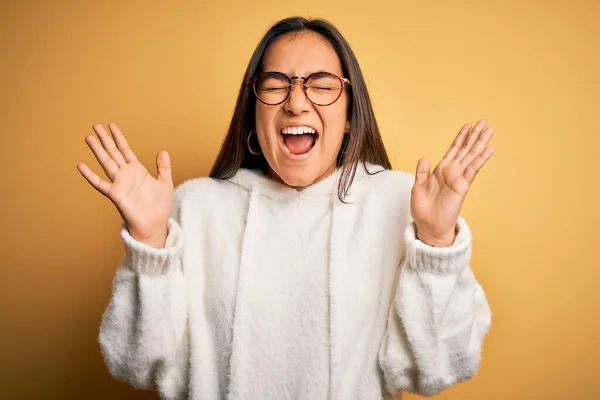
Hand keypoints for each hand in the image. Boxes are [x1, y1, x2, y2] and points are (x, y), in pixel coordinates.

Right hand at [77, 123, 173, 247]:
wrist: (155, 225)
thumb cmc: (160, 207)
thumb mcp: (165, 183)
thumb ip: (163, 167)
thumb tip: (163, 151)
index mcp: (138, 171)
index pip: (125, 150)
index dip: (119, 138)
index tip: (112, 125)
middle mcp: (126, 175)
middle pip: (113, 153)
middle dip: (105, 139)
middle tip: (95, 125)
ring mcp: (120, 184)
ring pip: (106, 163)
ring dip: (97, 151)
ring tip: (89, 138)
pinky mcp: (115, 195)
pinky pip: (100, 183)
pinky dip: (90, 175)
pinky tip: (81, 165)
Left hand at [410, 120, 494, 246]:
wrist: (428, 226)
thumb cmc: (423, 209)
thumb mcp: (418, 187)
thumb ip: (422, 172)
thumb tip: (425, 157)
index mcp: (441, 171)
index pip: (453, 150)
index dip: (460, 138)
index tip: (468, 126)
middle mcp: (452, 172)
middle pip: (466, 150)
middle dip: (474, 136)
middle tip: (484, 122)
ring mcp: (459, 178)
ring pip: (471, 156)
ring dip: (480, 143)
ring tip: (490, 130)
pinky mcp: (462, 185)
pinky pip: (473, 169)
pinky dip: (481, 158)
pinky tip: (489, 148)